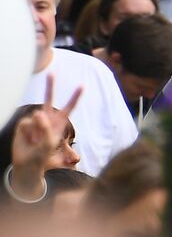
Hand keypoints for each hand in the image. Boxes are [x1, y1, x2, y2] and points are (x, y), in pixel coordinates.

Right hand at [12, 75, 80, 197]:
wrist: (27, 163)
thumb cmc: (42, 154)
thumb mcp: (49, 142)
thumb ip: (46, 127)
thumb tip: (37, 113)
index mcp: (59, 122)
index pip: (69, 108)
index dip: (75, 97)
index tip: (82, 85)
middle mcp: (47, 118)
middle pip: (49, 99)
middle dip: (50, 86)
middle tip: (51, 73)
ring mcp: (35, 120)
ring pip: (36, 117)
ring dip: (36, 131)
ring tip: (36, 141)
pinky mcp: (24, 124)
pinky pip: (26, 123)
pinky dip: (27, 132)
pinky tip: (28, 139)